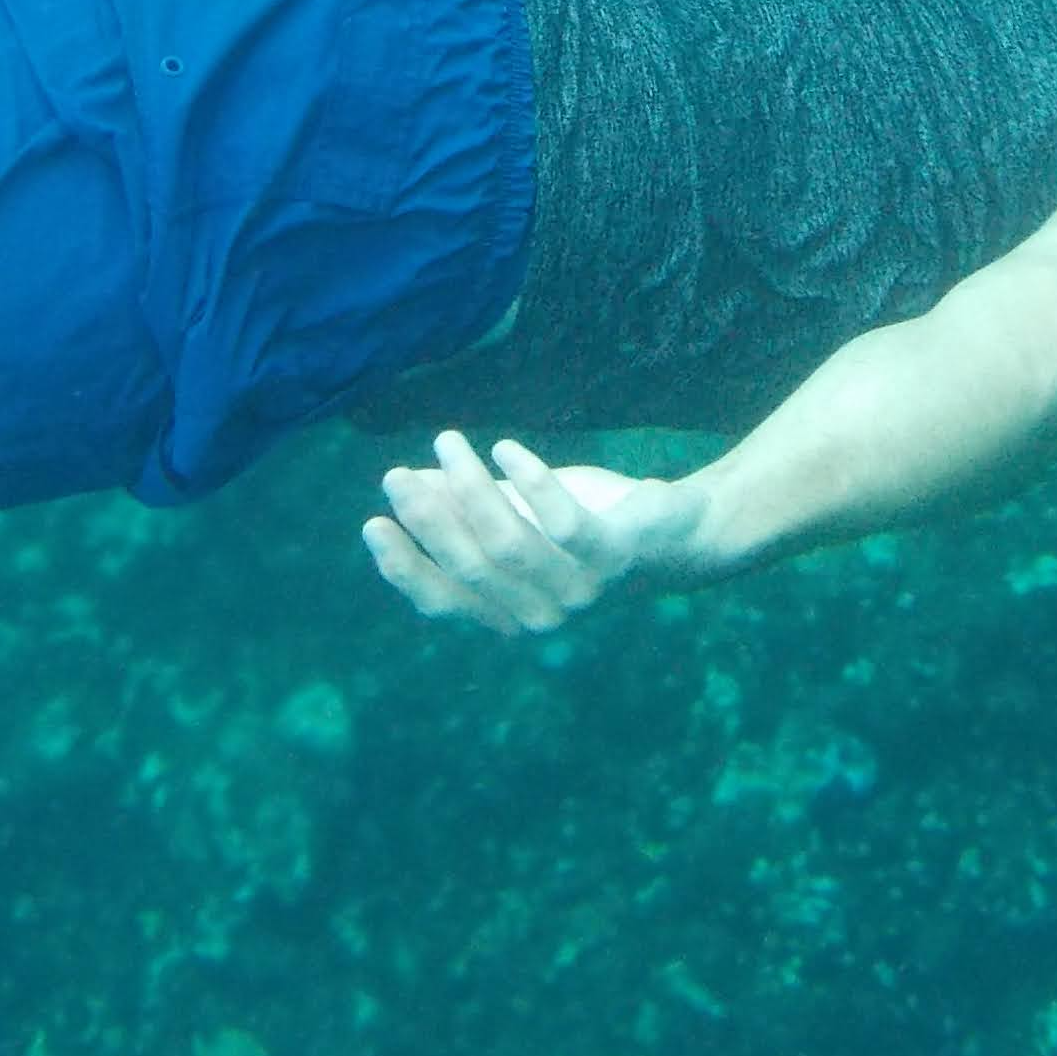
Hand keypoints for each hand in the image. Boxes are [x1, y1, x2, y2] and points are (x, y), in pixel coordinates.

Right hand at [363, 430, 698, 634]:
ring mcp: (580, 591)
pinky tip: (508, 448)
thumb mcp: (521, 515)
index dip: (406, 567)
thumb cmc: (593, 526)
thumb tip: (410, 481)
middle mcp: (542, 614)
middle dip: (429, 519)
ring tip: (447, 441)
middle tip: (397, 474)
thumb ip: (470, 508)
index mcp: (512, 612)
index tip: (373, 524)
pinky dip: (533, 484)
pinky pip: (564, 524)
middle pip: (472, 568)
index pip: (446, 600)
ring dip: (471, 490)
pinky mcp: (614, 557)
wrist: (683, 533)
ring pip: (509, 545)